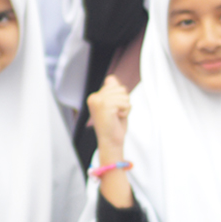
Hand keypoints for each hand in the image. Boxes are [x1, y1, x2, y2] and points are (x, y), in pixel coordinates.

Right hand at [86, 75, 133, 208]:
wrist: (111, 142)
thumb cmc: (113, 126)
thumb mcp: (113, 105)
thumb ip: (112, 91)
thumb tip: (111, 79)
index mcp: (94, 97)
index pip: (113, 83)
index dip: (119, 96)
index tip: (113, 110)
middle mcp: (94, 98)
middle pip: (120, 88)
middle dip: (123, 101)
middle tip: (116, 114)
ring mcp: (99, 101)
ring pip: (124, 94)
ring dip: (125, 106)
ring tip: (117, 116)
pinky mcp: (106, 105)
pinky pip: (125, 102)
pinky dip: (126, 111)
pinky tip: (117, 117)